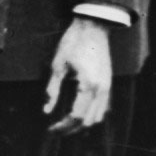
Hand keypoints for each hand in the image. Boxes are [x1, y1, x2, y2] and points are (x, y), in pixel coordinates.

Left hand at [44, 16, 112, 134]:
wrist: (94, 26)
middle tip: (55, 130)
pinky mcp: (109, 82)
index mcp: (88, 85)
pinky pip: (104, 107)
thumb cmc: (73, 42)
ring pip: (99, 116)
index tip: (49, 129)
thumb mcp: (57, 65)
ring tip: (65, 124)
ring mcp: (108, 86)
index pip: (76, 116)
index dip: (62, 126)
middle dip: (71, 128)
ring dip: (83, 124)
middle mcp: (102, 89)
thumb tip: (46, 111)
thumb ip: (52, 90)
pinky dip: (92, 115)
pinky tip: (79, 113)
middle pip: (88, 121)